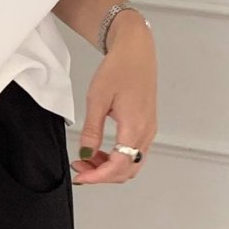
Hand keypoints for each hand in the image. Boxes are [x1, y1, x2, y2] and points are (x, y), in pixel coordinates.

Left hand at [71, 12, 157, 184]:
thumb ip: (92, 131)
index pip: (119, 165)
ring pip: (131, 163)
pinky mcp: (147, 126)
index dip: (98, 176)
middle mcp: (146, 132)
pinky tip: (100, 151)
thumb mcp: (97, 99)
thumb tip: (85, 155)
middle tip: (79, 169)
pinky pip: (134, 153)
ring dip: (109, 168)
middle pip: (127, 170)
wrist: (136, 51)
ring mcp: (149, 130)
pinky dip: (117, 158)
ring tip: (86, 160)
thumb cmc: (118, 69)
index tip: (80, 177)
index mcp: (135, 126)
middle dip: (102, 175)